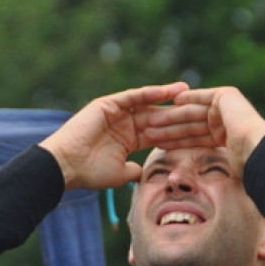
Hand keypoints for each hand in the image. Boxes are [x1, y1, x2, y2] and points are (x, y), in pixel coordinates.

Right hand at [40, 82, 188, 189]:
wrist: (67, 166)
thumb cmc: (90, 173)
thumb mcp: (120, 174)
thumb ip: (134, 170)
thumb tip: (145, 174)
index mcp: (129, 140)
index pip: (158, 133)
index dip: (176, 132)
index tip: (197, 130)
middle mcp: (124, 124)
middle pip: (156, 115)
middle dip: (176, 111)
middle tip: (198, 105)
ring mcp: (116, 113)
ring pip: (146, 102)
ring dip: (166, 96)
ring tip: (187, 91)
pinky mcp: (107, 104)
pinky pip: (132, 96)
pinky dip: (148, 93)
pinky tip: (166, 91)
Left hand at [144, 86, 264, 166]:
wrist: (258, 151)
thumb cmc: (245, 168)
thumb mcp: (223, 173)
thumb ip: (212, 177)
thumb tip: (210, 203)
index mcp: (227, 139)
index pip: (195, 139)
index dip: (176, 142)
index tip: (158, 147)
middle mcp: (227, 121)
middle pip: (191, 124)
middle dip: (169, 128)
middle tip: (148, 131)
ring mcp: (228, 107)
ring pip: (193, 112)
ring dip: (172, 116)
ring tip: (152, 120)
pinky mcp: (226, 96)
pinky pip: (202, 97)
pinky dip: (187, 99)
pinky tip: (172, 102)